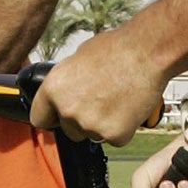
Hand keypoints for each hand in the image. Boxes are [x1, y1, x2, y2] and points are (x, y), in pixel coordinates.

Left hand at [30, 22, 166, 143]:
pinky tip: (129, 107)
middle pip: (68, 130)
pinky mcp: (114, 135)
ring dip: (101, 124)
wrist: (147, 52)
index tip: (59, 115)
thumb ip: (67, 80)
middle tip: (99, 102)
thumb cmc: (117, 49)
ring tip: (117, 99)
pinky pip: (114, 138)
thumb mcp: (79, 58)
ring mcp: (91, 125)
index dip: (52, 116)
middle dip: (81, 121)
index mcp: (54, 89)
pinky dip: (122, 128)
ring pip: (92, 135)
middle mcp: (69, 110)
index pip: (39, 118)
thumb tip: (67, 89)